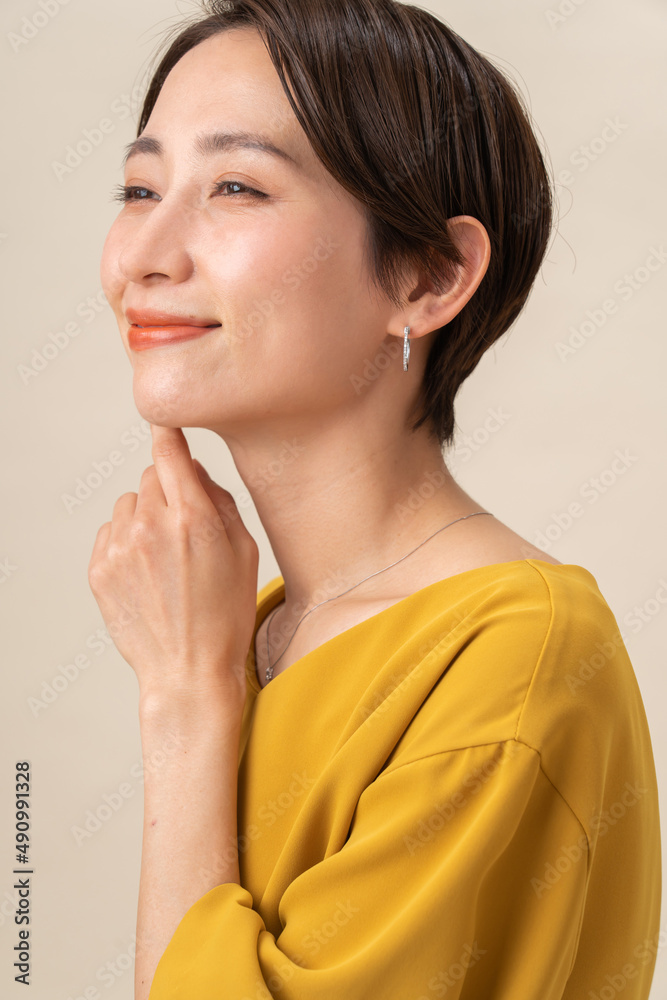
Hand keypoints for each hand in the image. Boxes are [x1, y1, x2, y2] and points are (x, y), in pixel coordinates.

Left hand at [87, 425, 258, 705]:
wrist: (188, 671)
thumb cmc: (225, 615)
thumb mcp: (245, 552)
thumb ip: (219, 500)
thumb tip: (193, 470)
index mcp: (193, 517)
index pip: (170, 450)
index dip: (169, 433)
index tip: (166, 420)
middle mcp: (151, 526)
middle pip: (151, 476)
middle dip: (169, 491)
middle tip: (187, 529)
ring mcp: (120, 548)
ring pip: (129, 504)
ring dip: (145, 517)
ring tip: (166, 557)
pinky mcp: (99, 569)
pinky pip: (110, 533)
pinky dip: (126, 542)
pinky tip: (147, 573)